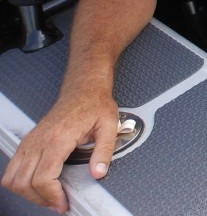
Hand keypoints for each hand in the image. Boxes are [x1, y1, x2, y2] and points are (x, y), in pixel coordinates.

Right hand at [2, 90, 119, 211]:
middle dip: (40, 199)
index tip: (63, 202)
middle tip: (58, 203)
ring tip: (47, 196)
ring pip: (12, 178)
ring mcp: (31, 141)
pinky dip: (19, 182)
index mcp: (59, 137)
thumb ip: (104, 151)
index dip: (51, 196)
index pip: (43, 177)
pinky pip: (11, 169)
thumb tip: (98, 172)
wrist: (83, 89)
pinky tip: (36, 185)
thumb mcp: (109, 126)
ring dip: (27, 193)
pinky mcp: (28, 141)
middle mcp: (40, 140)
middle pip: (24, 182)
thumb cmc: (95, 104)